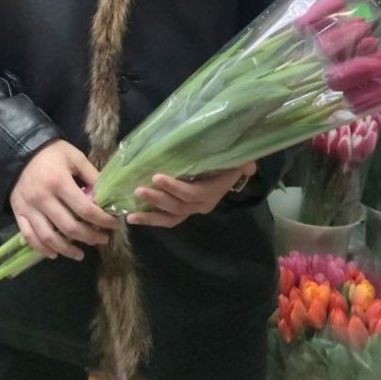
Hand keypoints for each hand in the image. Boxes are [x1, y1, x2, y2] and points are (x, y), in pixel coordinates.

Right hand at [9, 140, 119, 260]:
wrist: (20, 150)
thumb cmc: (51, 153)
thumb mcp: (75, 157)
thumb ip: (92, 176)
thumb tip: (108, 196)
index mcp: (59, 182)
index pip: (85, 209)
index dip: (102, 220)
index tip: (114, 225)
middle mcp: (43, 198)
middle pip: (69, 227)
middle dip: (90, 237)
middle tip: (102, 239)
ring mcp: (29, 208)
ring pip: (49, 237)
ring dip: (67, 250)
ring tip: (80, 254)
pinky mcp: (18, 213)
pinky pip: (29, 236)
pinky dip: (41, 249)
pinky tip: (54, 254)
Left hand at [126, 161, 258, 228]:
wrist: (228, 172)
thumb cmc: (227, 162)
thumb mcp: (234, 160)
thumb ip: (240, 163)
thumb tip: (249, 165)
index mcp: (212, 192)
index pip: (192, 193)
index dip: (174, 187)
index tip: (156, 177)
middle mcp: (201, 205)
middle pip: (178, 206)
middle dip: (157, 199)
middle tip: (138, 190)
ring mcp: (191, 210)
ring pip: (170, 217)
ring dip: (150, 216)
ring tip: (131, 214)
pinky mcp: (182, 211)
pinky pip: (167, 219)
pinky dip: (151, 219)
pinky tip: (134, 218)